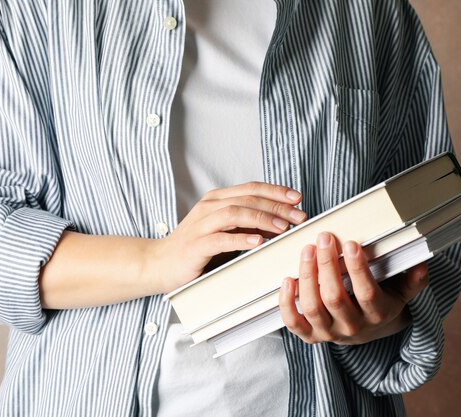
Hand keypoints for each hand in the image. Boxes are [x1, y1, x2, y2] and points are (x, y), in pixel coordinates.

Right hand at [148, 182, 307, 292]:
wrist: (161, 264)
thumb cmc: (197, 249)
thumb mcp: (227, 232)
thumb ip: (249, 225)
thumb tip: (282, 222)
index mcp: (217, 199)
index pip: (251, 188)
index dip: (276, 191)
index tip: (298, 198)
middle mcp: (209, 207)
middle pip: (248, 199)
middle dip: (277, 206)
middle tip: (299, 215)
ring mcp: (201, 224)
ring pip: (236, 213)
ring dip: (263, 219)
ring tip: (283, 227)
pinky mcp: (195, 245)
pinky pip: (221, 238)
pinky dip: (241, 239)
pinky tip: (257, 242)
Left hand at [279, 232, 428, 344]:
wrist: (367, 331)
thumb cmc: (382, 301)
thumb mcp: (401, 292)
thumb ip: (412, 280)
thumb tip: (421, 264)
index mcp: (377, 314)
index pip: (367, 292)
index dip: (358, 268)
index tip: (350, 242)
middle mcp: (352, 327)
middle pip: (334, 297)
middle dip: (326, 265)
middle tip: (323, 238)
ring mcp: (329, 333)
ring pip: (312, 307)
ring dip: (306, 276)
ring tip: (306, 250)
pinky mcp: (311, 336)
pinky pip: (294, 323)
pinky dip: (286, 303)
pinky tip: (287, 280)